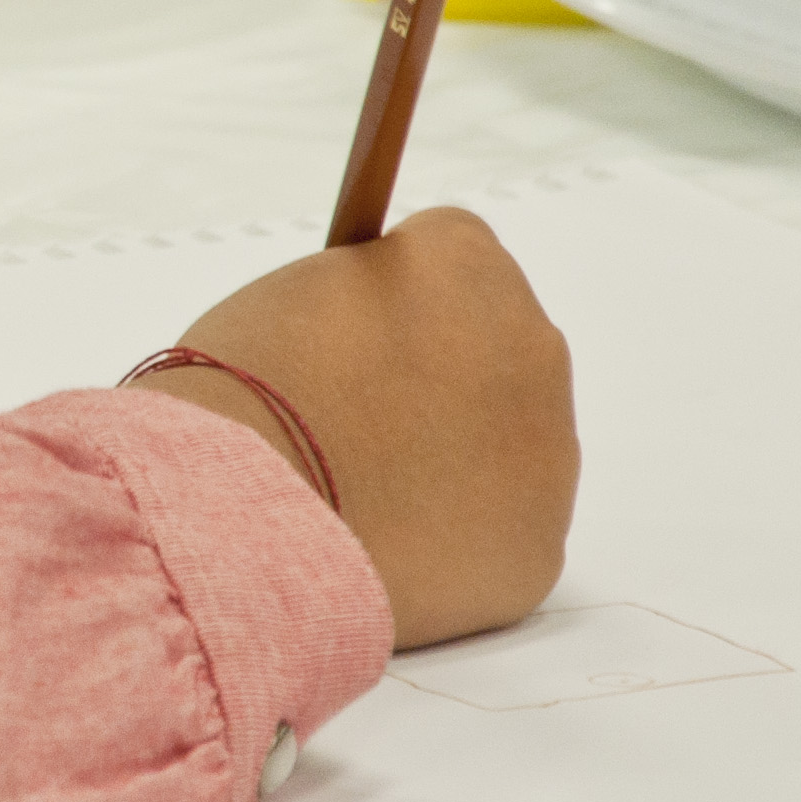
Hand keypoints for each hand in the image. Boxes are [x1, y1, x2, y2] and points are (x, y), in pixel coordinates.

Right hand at [127, 208, 576, 648]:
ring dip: (451, 454)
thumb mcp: (291, 297)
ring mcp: (549, 450)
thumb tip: (378, 330)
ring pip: (505, 441)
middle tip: (355, 418)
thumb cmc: (251, 394)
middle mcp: (531, 342)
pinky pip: (498, 529)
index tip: (346, 339)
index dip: (391, 301)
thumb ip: (357, 298)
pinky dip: (454, 536)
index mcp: (463, 263)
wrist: (254, 521)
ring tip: (362, 487)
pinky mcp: (538, 545)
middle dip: (438, 375)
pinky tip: (389, 541)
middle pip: (494, 347)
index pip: (450, 256)